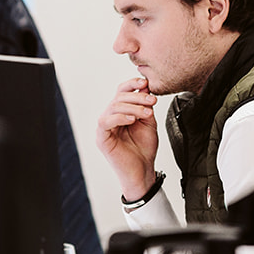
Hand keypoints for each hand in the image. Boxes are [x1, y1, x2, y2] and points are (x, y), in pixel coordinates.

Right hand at [96, 75, 159, 201]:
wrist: (143, 171)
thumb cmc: (144, 149)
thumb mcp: (149, 122)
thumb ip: (146, 106)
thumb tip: (145, 86)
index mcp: (121, 112)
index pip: (122, 92)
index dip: (132, 84)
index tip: (146, 83)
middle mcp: (111, 117)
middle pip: (119, 97)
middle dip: (137, 97)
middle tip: (152, 101)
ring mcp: (105, 127)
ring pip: (113, 107)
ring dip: (133, 107)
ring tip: (147, 114)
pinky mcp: (102, 138)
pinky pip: (105, 121)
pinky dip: (119, 117)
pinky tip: (132, 120)